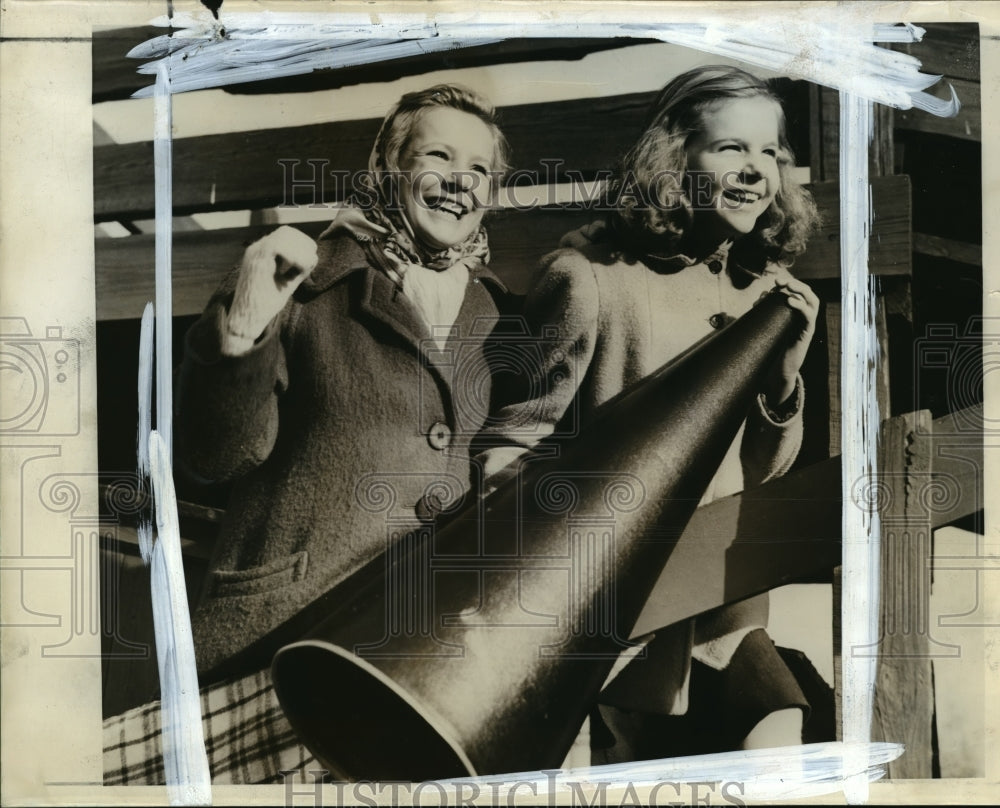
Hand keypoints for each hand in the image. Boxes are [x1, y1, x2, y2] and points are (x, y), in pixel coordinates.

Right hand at [224, 226, 318, 353]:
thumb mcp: (285, 283)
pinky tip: (298, 268)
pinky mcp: (255, 262)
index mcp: (262, 253)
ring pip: (283, 236)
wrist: (245, 320)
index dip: (303, 242)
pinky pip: (278, 246)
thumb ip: (296, 270)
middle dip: (303, 244)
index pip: (286, 234)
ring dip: (300, 249)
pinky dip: (293, 255)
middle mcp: (256, 249)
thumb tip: (313, 257)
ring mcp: (255, 254)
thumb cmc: (264, 305)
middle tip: (310, 263)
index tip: (311, 259)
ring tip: (304, 268)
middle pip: (286, 231)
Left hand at [764, 277, 818, 406]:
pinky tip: (790, 301)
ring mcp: (807, 324)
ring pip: (813, 301)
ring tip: (787, 286)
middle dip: (795, 283)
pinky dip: (801, 306)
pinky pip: (809, 316)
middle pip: (808, 293)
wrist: (778, 371)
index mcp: (797, 314)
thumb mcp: (769, 328)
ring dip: (801, 291)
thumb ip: (766, 314)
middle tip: (780, 281)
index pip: (798, 292)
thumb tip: (759, 298)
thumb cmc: (774, 348)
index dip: (789, 284)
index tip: (774, 281)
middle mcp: (805, 317)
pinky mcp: (807, 333)